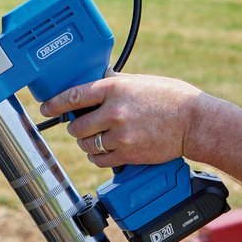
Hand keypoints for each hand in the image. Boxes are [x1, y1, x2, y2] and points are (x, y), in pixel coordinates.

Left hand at [39, 72, 205, 167]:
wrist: (196, 122)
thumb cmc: (170, 98)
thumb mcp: (138, 82)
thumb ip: (113, 85)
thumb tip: (93, 82)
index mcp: (114, 88)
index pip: (74, 96)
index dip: (54, 104)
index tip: (45, 107)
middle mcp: (114, 111)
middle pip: (77, 125)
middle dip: (76, 126)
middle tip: (83, 125)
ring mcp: (120, 134)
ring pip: (86, 144)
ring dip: (87, 142)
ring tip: (99, 137)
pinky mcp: (128, 153)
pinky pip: (99, 159)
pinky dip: (99, 156)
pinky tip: (106, 150)